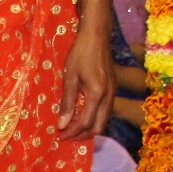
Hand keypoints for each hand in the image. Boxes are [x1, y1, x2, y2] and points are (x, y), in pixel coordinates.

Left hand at [58, 2, 115, 137]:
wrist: (97, 35)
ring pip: (103, 121)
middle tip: (66, 136)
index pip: (85, 122)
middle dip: (82, 135)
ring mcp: (113, 94)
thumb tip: (62, 125)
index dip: (72, 132)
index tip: (59, 135)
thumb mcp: (70, 77)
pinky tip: (81, 116)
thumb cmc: (81, 53)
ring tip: (72, 128)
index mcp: (97, 94)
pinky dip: (94, 119)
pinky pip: (105, 112)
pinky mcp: (113, 90)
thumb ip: (67, 103)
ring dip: (88, 128)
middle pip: (98, 127)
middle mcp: (108, 97)